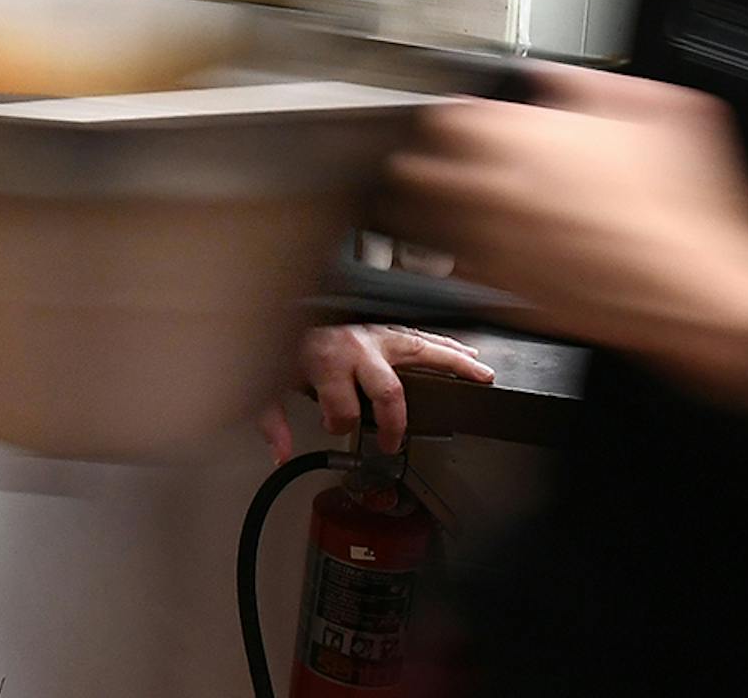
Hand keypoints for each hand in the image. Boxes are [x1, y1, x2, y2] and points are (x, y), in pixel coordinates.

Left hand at [259, 325, 494, 464]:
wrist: (284, 294)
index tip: (334, 426)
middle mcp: (356, 347)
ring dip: (453, 365)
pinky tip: (465, 352)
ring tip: (480, 376)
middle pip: (388, 390)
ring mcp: (373, 332)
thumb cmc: (281, 335)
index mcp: (326, 361)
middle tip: (391, 440)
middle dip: (393, 422)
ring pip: (420, 352)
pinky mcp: (382, 323)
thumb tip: (281, 454)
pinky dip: (447, 345)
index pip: (342, 411)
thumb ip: (272, 420)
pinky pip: (420, 335)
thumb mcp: (267, 378)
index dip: (338, 425)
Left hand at [383, 66, 747, 417]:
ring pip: (420, 226)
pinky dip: (459, 263)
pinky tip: (480, 256)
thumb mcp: (664, 111)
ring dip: (425, 216)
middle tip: (440, 167)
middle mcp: (491, 188)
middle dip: (424, 166)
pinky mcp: (503, 295)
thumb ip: (595, 86)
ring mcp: (492, 246)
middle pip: (413, 170)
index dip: (451, 118)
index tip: (463, 124)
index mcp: (519, 135)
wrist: (702, 298)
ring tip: (437, 212)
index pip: (444, 114)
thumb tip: (563, 80)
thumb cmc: (689, 211)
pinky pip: (455, 274)